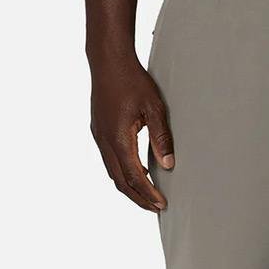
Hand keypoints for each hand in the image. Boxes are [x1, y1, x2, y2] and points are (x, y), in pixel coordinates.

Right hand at [89, 57, 173, 211]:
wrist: (108, 60)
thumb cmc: (133, 80)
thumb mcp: (154, 108)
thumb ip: (161, 138)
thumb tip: (169, 165)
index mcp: (118, 139)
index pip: (134, 177)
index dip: (148, 193)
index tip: (162, 204)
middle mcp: (104, 141)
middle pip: (120, 181)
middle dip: (138, 198)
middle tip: (156, 208)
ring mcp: (99, 136)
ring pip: (113, 173)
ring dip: (130, 187)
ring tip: (148, 195)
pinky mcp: (99, 131)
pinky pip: (110, 161)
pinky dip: (123, 172)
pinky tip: (138, 172)